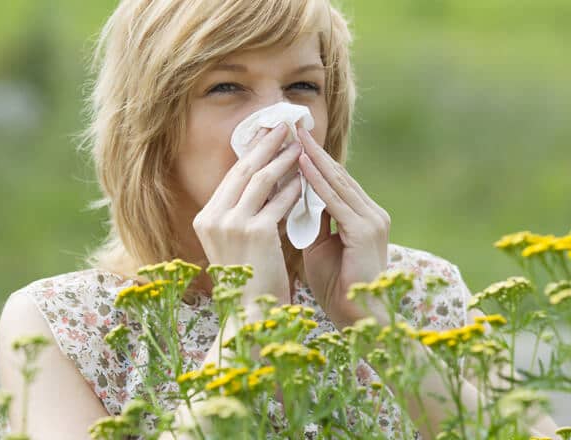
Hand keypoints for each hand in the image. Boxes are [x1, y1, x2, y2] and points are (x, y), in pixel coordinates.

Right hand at [193, 123, 302, 306]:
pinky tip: (305, 177)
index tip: (267, 135)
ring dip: (282, 159)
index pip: (232, 177)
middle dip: (266, 144)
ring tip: (300, 144)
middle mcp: (213, 218)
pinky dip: (293, 187)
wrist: (249, 316)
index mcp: (206, 219)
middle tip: (284, 125)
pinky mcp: (255, 232)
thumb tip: (266, 184)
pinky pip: (279, 201)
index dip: (251, 152)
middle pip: (244, 170)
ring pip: (261, 179)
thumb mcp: (236, 244)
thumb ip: (242, 215)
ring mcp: (232, 224)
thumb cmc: (247, 282)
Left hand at [296, 127, 390, 323]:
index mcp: (363, 217)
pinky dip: (317, 182)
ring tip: (294, 136)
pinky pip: (335, 201)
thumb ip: (314, 222)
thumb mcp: (320, 247)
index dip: (314, 161)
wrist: (358, 318)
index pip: (336, 182)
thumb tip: (297, 200)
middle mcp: (371, 213)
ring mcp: (371, 220)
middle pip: (338, 175)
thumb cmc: (337, 286)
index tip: (293, 141)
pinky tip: (302, 165)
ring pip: (337, 182)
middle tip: (293, 126)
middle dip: (313, 150)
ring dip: (314, 158)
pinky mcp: (364, 230)